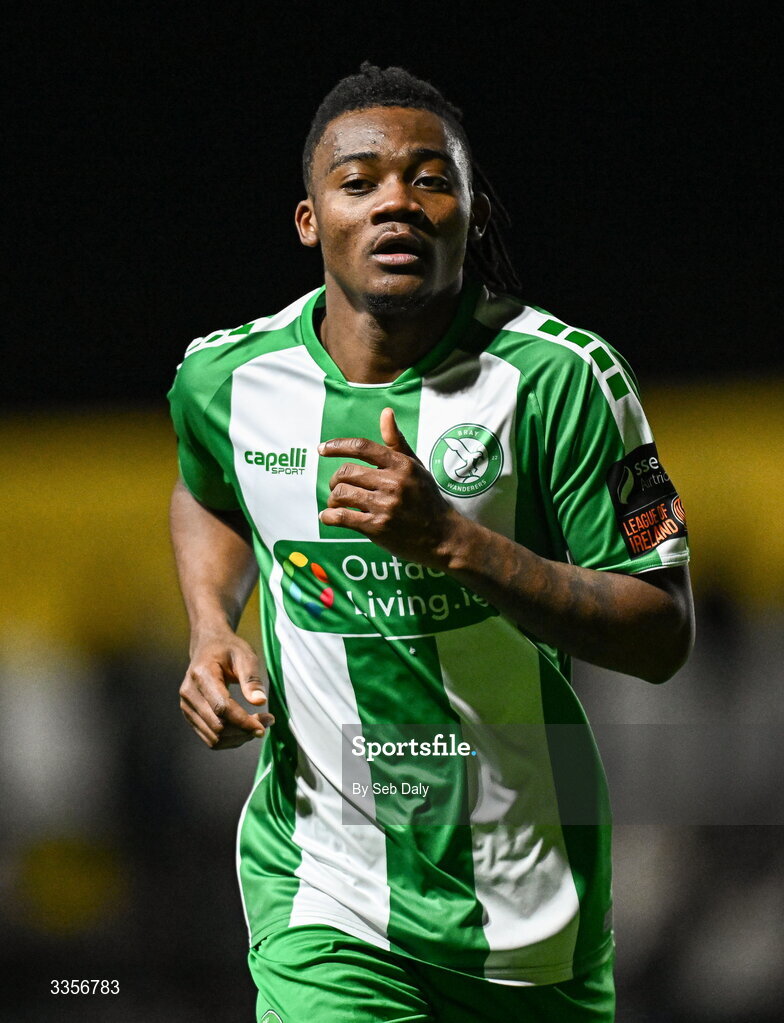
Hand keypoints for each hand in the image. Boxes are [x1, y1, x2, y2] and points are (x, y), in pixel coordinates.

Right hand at [179, 629, 273, 749]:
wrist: (207, 646)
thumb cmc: (228, 649)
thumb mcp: (245, 655)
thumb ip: (251, 679)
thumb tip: (260, 701)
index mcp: (201, 674)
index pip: (221, 708)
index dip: (243, 721)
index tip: (265, 725)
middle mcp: (189, 693)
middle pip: (218, 726)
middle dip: (245, 730)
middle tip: (268, 722)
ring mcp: (186, 706)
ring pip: (214, 737)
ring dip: (239, 738)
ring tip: (258, 725)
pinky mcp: (190, 715)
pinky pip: (210, 738)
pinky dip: (230, 739)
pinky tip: (244, 729)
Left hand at [318, 407, 461, 565]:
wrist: (442, 536)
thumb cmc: (427, 499)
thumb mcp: (416, 467)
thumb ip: (397, 442)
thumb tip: (386, 412)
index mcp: (401, 465)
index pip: (362, 447)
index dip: (338, 446)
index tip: (322, 449)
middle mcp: (393, 483)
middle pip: (346, 472)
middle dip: (335, 480)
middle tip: (337, 487)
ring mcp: (385, 505)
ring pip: (341, 494)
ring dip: (332, 499)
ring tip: (336, 504)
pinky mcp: (378, 527)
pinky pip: (342, 517)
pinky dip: (329, 517)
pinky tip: (328, 517)